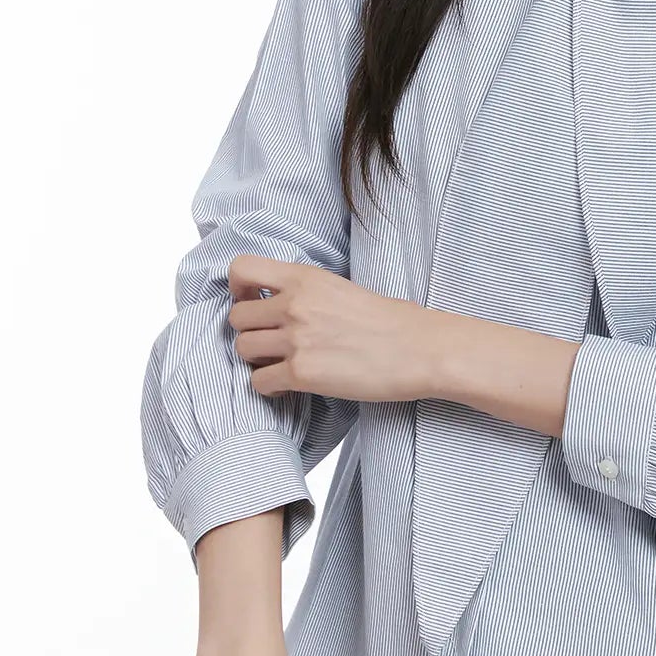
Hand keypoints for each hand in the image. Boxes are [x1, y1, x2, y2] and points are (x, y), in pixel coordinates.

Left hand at [226, 254, 439, 403]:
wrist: (420, 349)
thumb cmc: (393, 321)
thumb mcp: (343, 288)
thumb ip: (307, 292)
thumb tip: (283, 305)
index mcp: (305, 278)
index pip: (241, 269)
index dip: (237, 288)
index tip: (249, 300)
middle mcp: (295, 305)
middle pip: (236, 318)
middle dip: (249, 332)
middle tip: (270, 342)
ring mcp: (296, 339)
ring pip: (242, 350)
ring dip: (257, 360)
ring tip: (281, 364)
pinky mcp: (302, 374)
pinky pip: (259, 382)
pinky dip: (269, 387)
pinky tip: (289, 385)